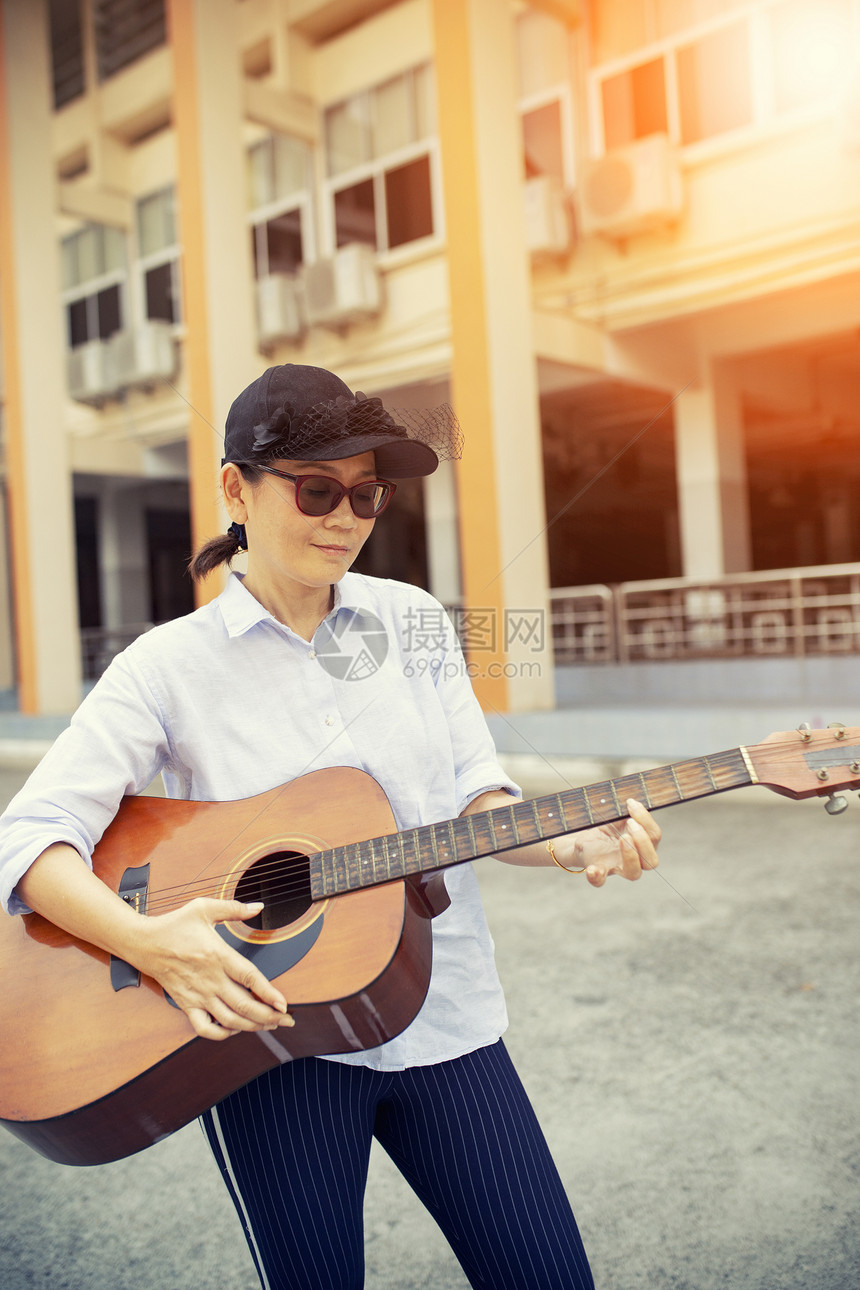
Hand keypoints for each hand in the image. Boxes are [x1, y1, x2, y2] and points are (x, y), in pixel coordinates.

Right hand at [132, 898, 292, 1039]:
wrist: (144, 942)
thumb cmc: (174, 924)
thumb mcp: (204, 908)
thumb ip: (234, 908)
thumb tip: (258, 907)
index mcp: (218, 954)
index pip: (249, 977)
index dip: (269, 992)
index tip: (283, 1003)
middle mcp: (210, 978)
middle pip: (244, 1005)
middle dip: (269, 1016)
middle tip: (285, 1019)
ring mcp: (198, 994)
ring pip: (229, 1020)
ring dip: (251, 1026)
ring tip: (268, 1025)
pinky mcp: (186, 1004)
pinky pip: (204, 1028)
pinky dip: (222, 1034)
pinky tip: (234, 1028)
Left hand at [554, 799, 661, 887]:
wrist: (582, 837)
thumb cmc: (604, 825)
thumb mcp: (614, 815)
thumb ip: (624, 810)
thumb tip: (629, 799)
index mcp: (642, 843)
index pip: (654, 837)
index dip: (647, 821)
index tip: (631, 803)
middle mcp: (634, 859)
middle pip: (651, 860)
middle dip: (643, 840)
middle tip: (630, 823)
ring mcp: (617, 867)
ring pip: (634, 873)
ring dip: (631, 855)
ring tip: (622, 839)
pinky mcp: (598, 871)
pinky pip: (600, 880)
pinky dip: (597, 876)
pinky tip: (593, 869)